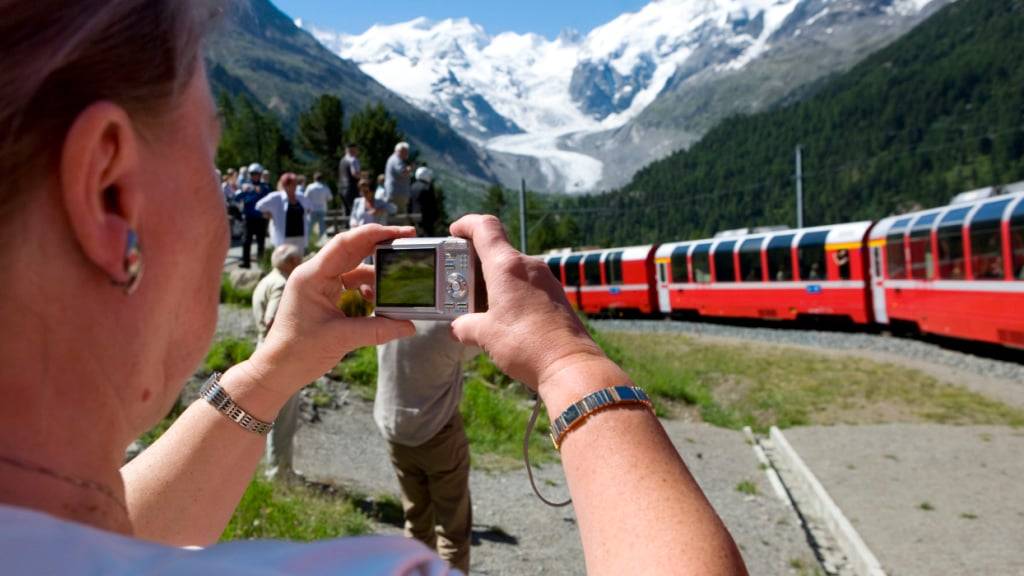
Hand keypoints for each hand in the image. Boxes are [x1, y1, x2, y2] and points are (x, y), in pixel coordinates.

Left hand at [251, 224, 416, 391]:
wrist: (278, 370)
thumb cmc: (298, 353)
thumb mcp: (341, 339)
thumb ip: (377, 330)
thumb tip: (409, 326)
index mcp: (311, 276)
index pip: (346, 244)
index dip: (374, 234)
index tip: (400, 232)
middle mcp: (315, 274)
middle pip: (353, 250)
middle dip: (381, 246)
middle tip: (407, 243)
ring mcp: (320, 284)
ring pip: (355, 268)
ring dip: (376, 275)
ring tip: (395, 286)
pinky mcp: (325, 295)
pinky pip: (352, 283)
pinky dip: (368, 289)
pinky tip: (378, 301)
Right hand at [448, 215, 609, 394]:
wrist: (569, 365)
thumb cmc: (527, 345)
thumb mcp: (484, 335)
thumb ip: (466, 326)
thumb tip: (459, 327)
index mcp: (507, 266)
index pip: (485, 227)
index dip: (467, 224)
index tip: (455, 231)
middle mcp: (528, 266)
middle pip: (498, 250)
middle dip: (475, 262)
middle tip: (459, 280)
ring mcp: (545, 280)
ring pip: (513, 269)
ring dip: (494, 280)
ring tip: (479, 304)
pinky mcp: (555, 296)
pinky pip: (528, 284)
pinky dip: (511, 292)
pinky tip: (503, 316)